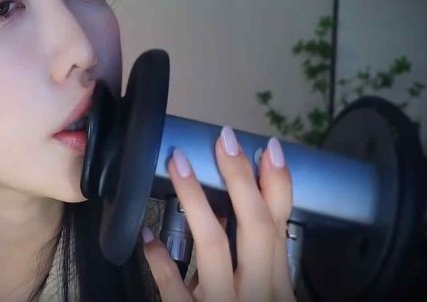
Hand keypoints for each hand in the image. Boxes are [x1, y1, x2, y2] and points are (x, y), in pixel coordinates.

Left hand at [141, 126, 294, 301]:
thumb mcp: (266, 294)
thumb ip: (256, 259)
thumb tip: (234, 210)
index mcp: (279, 284)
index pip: (281, 225)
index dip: (277, 184)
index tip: (266, 147)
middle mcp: (259, 292)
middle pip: (254, 225)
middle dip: (239, 178)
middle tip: (221, 139)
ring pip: (212, 245)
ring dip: (194, 199)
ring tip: (177, 163)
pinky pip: (174, 288)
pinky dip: (159, 259)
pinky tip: (145, 235)